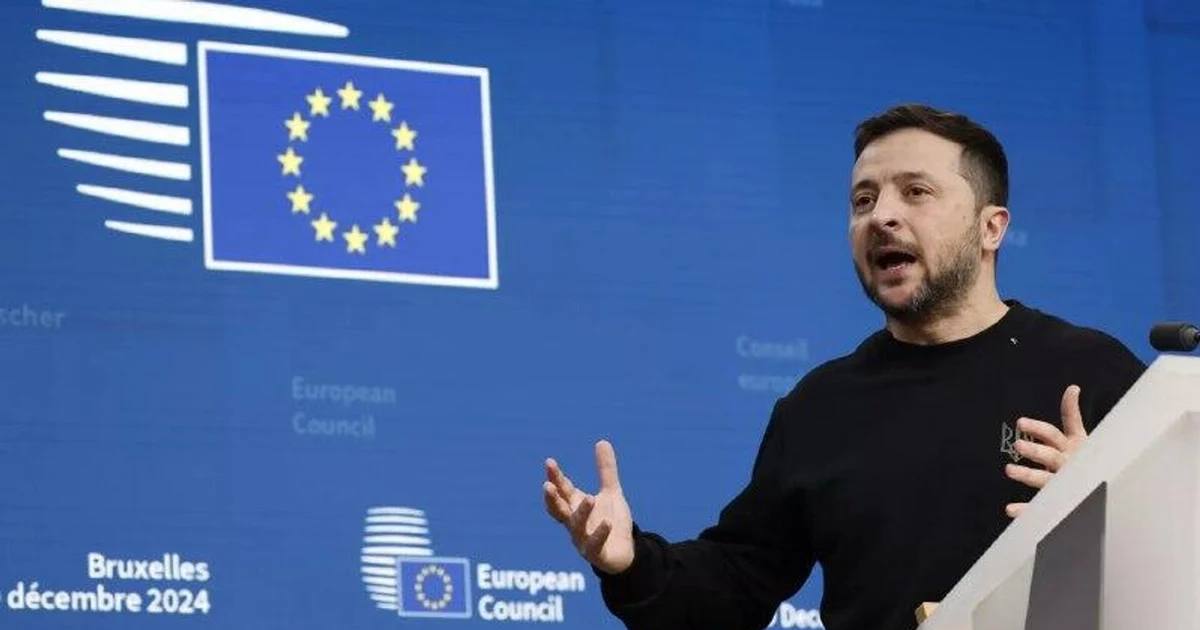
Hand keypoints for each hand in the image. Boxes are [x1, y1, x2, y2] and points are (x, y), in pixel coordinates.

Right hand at [543, 440, 634, 574]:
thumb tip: (602, 441)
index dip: (555, 477)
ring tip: (590, 498)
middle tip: (547, 485)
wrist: (626, 552)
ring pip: (577, 527)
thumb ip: (605, 470)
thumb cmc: (611, 521)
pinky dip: (599, 534)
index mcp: (576, 506)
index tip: (549, 462)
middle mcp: (575, 523)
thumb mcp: (611, 493)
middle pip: (559, 510)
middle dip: (552, 498)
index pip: (562, 490)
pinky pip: (594, 545)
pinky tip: (606, 522)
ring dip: (581, 513)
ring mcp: (583, 540)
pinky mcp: (597, 554)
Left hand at [1004, 385, 1086, 517]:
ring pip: (1045, 479)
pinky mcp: (1057, 500)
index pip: (1053, 434)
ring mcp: (1062, 483)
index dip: (1039, 428)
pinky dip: (1025, 509)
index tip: (1020, 422)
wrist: (1109, 488)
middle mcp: (1067, 463)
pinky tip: (1009, 509)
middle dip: (1035, 449)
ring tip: (1009, 470)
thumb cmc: (1087, 458)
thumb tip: (1073, 388)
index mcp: (1072, 447)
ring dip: (1028, 474)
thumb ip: (1072, 414)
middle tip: (1018, 444)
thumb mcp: (1080, 436)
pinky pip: (1040, 506)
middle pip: (1050, 455)